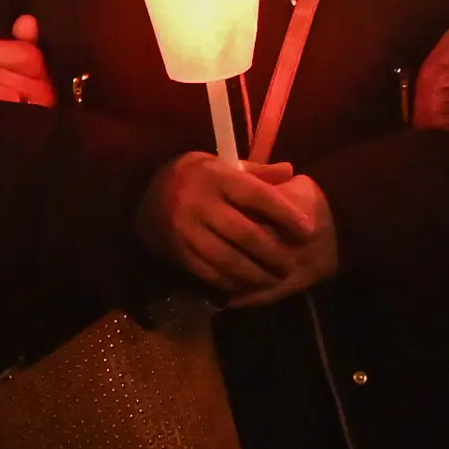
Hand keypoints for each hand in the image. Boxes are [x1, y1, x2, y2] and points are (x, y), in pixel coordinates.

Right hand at [137, 152, 338, 304]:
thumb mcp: (220, 163)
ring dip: (256, 273)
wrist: (141, 193)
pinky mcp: (178, 252)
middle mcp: (201, 203)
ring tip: (275, 279)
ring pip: (229, 259)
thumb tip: (291, 172)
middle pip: (246, 234)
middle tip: (293, 263)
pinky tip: (248, 285)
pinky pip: (210, 273)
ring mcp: (187, 230)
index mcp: (216, 177)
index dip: (285, 214)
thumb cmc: (193, 177)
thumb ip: (255, 172)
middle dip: (274, 252)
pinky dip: (232, 282)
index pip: (258, 196)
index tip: (307, 230)